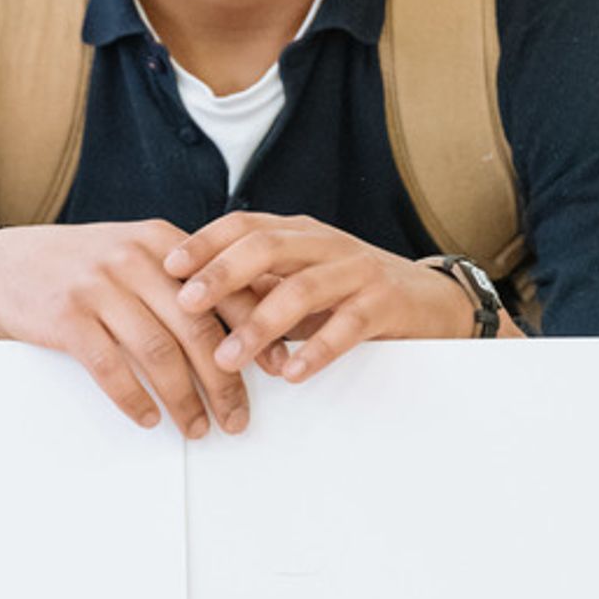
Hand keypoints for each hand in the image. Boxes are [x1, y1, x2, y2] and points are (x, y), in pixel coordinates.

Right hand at [0, 221, 263, 436]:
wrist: (1, 264)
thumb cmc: (79, 267)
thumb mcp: (134, 255)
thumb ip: (184, 279)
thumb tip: (249, 320)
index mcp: (163, 244)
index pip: (225, 289)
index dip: (259, 332)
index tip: (280, 368)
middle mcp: (135, 259)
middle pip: (197, 329)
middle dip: (225, 381)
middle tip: (237, 417)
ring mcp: (99, 286)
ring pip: (158, 352)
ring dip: (183, 399)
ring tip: (197, 427)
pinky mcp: (67, 315)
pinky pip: (111, 367)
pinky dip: (134, 399)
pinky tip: (148, 418)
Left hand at [163, 213, 486, 379]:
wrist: (432, 300)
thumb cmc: (353, 292)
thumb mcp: (301, 280)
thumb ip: (258, 286)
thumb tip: (189, 302)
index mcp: (298, 233)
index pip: (243, 225)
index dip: (204, 242)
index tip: (167, 265)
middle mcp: (325, 243)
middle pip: (265, 248)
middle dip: (220, 275)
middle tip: (185, 304)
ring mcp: (357, 270)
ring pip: (301, 289)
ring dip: (260, 325)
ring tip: (230, 357)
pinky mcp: (385, 303)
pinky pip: (347, 325)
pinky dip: (317, 350)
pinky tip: (293, 373)